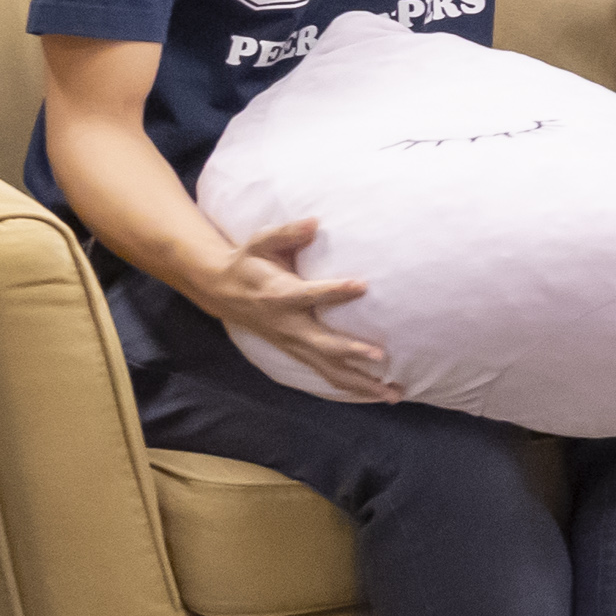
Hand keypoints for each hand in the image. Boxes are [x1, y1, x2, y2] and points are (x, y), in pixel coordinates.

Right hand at [180, 218, 386, 400]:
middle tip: (380, 357)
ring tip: (393, 394)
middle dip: (350, 352)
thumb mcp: (261, 241)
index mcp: (280, 295)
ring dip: (360, 383)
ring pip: (327, 369)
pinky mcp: (297, 352)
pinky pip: (326, 374)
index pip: (310, 294)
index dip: (335, 290)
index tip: (362, 284)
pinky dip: (352, 386)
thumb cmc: (249, 262)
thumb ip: (287, 232)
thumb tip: (315, 221)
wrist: (222, 290)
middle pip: (322, 344)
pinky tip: (379, 394)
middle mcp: (288, 325)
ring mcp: (293, 343)